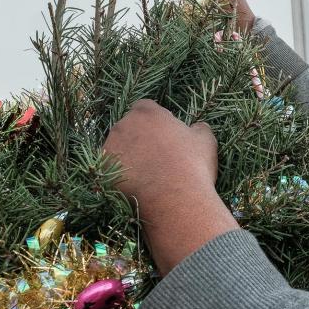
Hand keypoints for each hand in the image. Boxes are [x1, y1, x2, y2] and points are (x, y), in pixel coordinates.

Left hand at [102, 99, 237, 273]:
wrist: (176, 201)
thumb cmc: (193, 166)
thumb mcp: (206, 140)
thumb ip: (199, 128)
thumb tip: (197, 126)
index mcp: (146, 112)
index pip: (145, 107)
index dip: (156, 120)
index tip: (166, 135)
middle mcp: (123, 125)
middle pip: (129, 126)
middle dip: (140, 137)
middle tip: (157, 156)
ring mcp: (110, 147)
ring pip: (118, 147)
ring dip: (129, 155)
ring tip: (147, 174)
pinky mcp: (103, 171)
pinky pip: (110, 168)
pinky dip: (121, 174)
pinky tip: (138, 185)